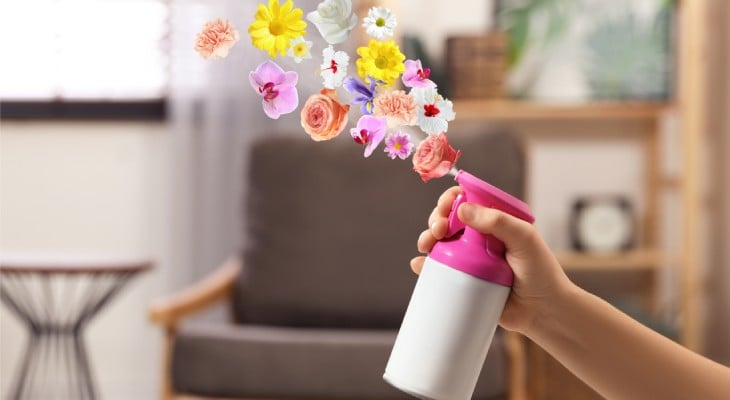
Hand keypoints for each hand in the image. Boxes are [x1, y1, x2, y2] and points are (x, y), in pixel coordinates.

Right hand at [411, 187, 573, 334]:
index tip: (446, 208)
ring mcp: (470, 258)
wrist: (543, 313)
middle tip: (438, 230)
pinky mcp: (463, 279)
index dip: (452, 199)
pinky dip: (424, 265)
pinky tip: (419, 265)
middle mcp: (480, 237)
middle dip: (436, 219)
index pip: (469, 200)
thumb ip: (498, 221)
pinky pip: (439, 269)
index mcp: (496, 221)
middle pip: (448, 219)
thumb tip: (462, 208)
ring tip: (427, 245)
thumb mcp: (524, 239)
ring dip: (427, 239)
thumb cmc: (541, 273)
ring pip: (440, 242)